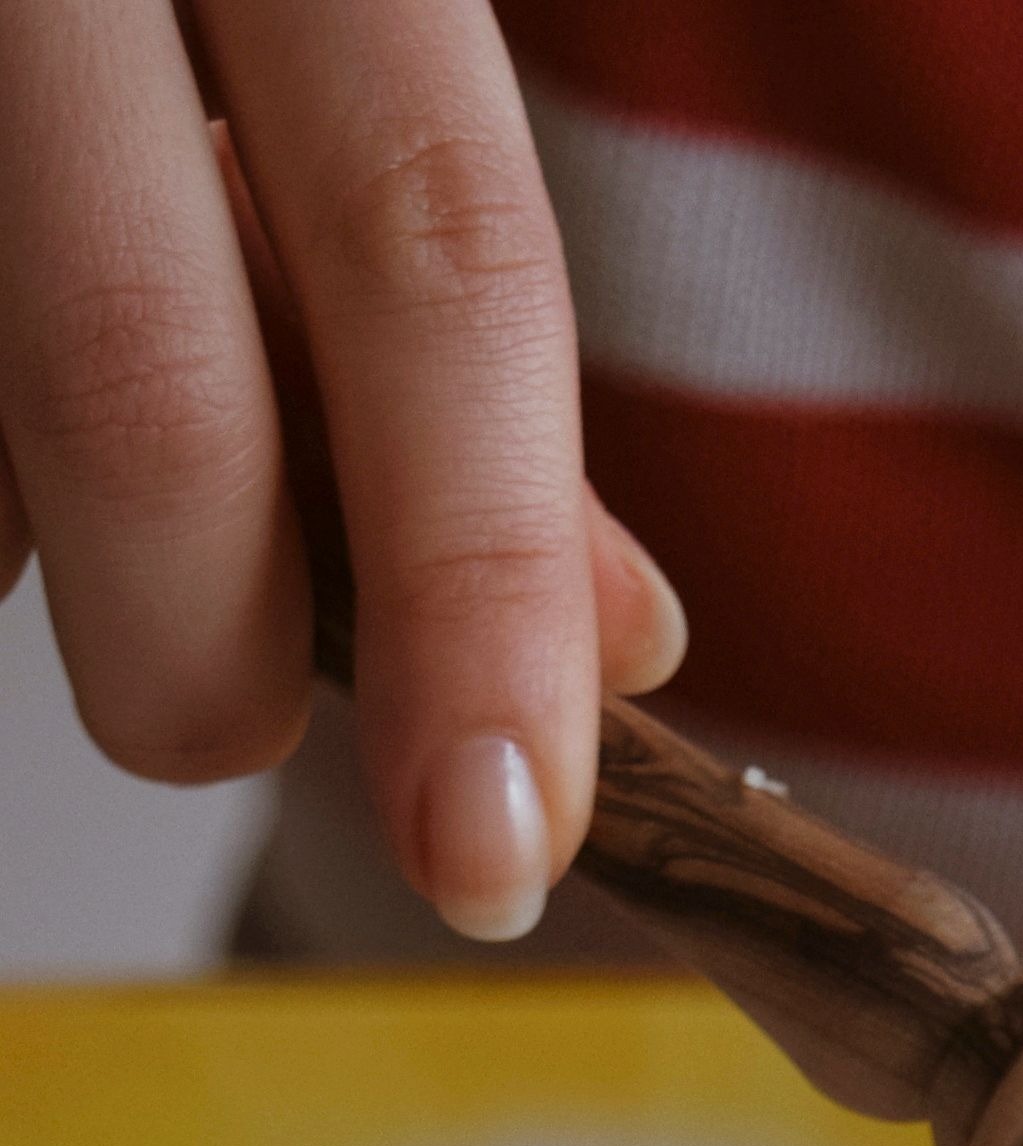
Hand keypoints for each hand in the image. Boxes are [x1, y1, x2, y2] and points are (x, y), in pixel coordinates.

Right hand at [0, 0, 683, 939]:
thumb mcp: (349, 32)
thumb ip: (458, 311)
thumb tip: (618, 644)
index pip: (442, 259)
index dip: (477, 589)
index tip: (496, 845)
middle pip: (150, 390)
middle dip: (208, 662)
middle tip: (232, 728)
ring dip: (57, 551)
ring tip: (92, 480)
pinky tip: (16, 422)